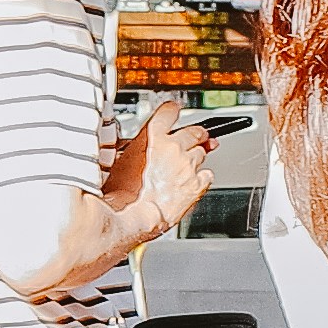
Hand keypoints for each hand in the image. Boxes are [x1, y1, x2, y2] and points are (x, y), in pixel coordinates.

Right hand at [105, 109, 216, 243]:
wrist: (133, 216)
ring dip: (196, 157)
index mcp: (153, 137)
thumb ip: (137, 145)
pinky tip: (191, 182)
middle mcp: (174, 147)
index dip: (172, 111)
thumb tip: (140, 142)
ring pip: (202, 153)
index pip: (169, 112)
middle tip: (196, 137)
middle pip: (195, 132)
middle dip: (196, 135)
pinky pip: (208, 174)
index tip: (174, 111)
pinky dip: (202, 177)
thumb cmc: (122, 193)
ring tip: (186, 167)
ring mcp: (188, 165)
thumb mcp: (120, 160)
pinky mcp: (198, 183)